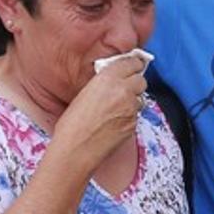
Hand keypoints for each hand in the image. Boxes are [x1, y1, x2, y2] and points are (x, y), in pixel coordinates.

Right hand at [52, 56, 147, 174]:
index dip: (132, 65)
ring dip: (132, 100)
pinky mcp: (133, 124)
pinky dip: (129, 116)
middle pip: (141, 80)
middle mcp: (123, 91)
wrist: (75, 151)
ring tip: (115, 108)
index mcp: (108, 78)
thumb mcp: (84, 93)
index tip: (131, 67)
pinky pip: (136, 114)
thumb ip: (103, 82)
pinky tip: (114, 122)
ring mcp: (131, 109)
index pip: (132, 63)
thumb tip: (115, 79)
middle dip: (134, 83)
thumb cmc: (72, 124)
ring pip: (140, 98)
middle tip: (124, 88)